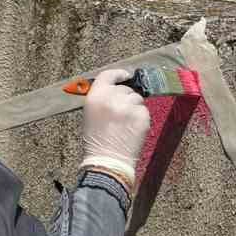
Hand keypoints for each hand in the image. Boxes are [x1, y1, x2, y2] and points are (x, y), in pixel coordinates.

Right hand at [80, 68, 150, 187]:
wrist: (107, 160)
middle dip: (125, 97)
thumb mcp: (91, 114)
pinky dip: (140, 118)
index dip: (119, 74)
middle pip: (125, 89)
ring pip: (137, 99)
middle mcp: (112, 98)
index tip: (126, 75)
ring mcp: (128, 107)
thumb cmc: (96, 140)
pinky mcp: (141, 116)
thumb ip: (101, 99)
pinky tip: (132, 129)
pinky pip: (144, 111)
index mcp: (96, 96)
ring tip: (125, 124)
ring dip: (133, 108)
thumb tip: (116, 89)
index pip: (108, 75)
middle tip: (121, 113)